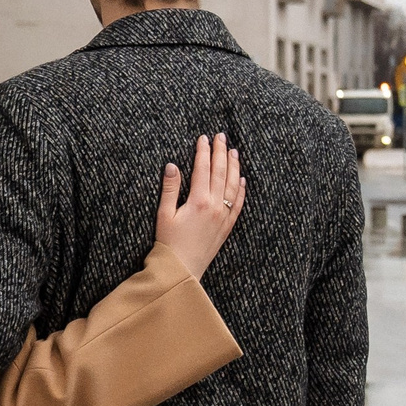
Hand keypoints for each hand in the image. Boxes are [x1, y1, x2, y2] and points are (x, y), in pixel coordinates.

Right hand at [156, 133, 246, 280]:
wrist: (182, 269)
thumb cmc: (169, 243)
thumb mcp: (164, 214)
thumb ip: (169, 189)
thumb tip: (172, 165)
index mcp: (198, 201)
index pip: (202, 169)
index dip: (203, 151)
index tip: (203, 138)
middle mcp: (215, 206)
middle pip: (220, 172)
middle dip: (220, 152)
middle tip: (221, 136)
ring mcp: (223, 216)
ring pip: (232, 184)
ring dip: (233, 166)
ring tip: (233, 151)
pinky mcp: (227, 226)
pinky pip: (238, 203)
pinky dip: (240, 189)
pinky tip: (241, 179)